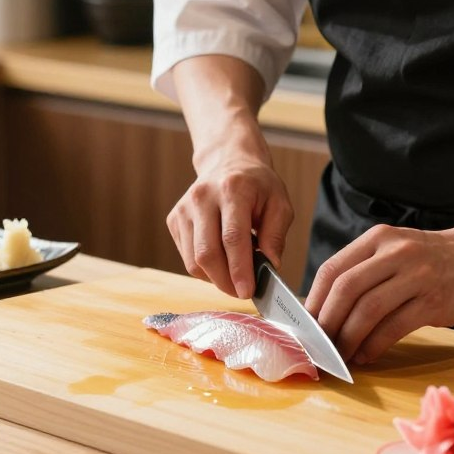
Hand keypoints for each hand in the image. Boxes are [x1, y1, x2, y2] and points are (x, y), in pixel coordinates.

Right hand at [167, 154, 293, 299]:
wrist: (228, 161)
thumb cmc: (257, 185)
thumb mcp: (279, 203)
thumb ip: (276, 235)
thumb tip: (270, 266)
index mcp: (232, 189)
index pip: (232, 237)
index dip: (239, 269)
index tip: (248, 292)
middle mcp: (202, 197)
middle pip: (206, 253)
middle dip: (225, 282)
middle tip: (242, 292)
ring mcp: (184, 208)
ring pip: (193, 260)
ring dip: (215, 278)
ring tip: (234, 275)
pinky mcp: (174, 219)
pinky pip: (187, 257)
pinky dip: (205, 268)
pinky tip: (221, 259)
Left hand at [304, 223, 453, 363]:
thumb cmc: (429, 258)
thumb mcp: (393, 249)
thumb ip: (363, 270)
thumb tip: (324, 308)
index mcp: (377, 238)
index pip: (333, 269)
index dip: (314, 299)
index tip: (304, 323)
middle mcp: (395, 253)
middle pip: (346, 289)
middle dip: (327, 321)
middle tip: (318, 344)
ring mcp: (416, 276)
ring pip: (368, 309)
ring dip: (348, 337)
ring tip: (340, 355)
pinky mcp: (434, 301)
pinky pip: (394, 327)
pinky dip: (374, 345)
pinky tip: (365, 355)